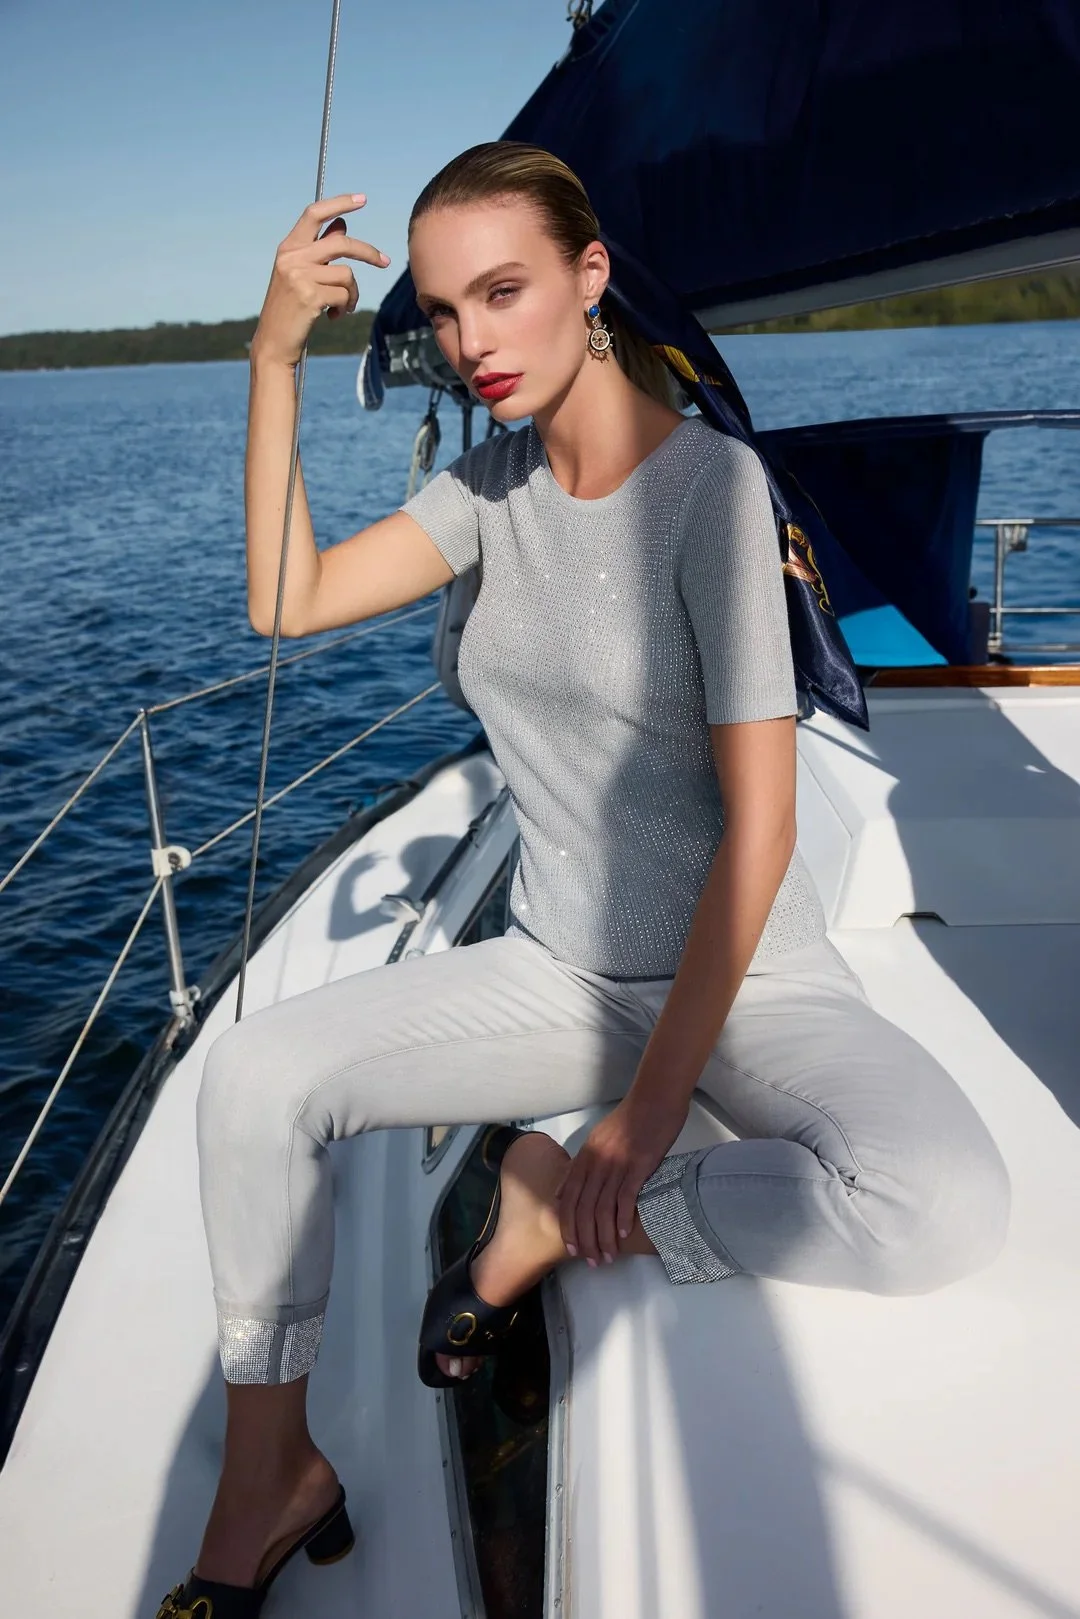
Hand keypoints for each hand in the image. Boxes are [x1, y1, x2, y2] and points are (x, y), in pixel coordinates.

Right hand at [251, 193, 391, 367]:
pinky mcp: (310, 297)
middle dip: (368, 252)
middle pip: (342, 243)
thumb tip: (342, 225)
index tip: (362, 199)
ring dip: (353, 293)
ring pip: (347, 274)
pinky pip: (344, 295)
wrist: (273, 343)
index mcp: (288, 248)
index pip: (314, 214)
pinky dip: (346, 307)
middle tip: (386, 262)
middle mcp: (291, 257)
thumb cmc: (290, 309)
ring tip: (344, 306)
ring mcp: (300, 276)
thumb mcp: (301, 274)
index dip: (339, 203)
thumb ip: (319, 250)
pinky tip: (334, 316)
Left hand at [556, 1093, 687, 1266]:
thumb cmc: (631, 1119)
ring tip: (608, 1255)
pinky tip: (622, 1235)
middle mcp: (596, 1161)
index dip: (567, 1224)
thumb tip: (565, 1188)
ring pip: (602, 1207)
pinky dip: (622, 1219)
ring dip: (603, 1236)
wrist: (655, 1098)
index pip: (569, 1196)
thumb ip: (583, 1164)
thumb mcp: (598, 1138)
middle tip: (591, 1260)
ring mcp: (617, 1163)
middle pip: (583, 1207)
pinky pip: (625, 1197)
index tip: (571, 1246)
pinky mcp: (638, 1164)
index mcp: (585, 1155)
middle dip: (584, 1238)